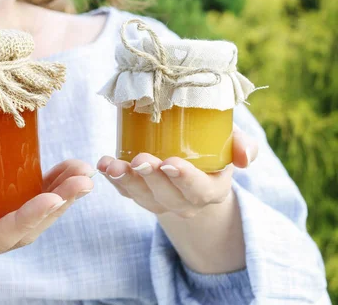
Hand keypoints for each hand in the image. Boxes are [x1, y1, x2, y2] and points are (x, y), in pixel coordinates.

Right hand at [0, 159, 93, 266]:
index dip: (25, 219)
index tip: (52, 197)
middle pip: (23, 232)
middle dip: (57, 206)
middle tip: (83, 179)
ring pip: (32, 223)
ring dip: (62, 199)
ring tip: (83, 172)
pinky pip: (28, 209)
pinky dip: (51, 191)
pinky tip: (67, 172)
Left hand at [96, 128, 257, 217]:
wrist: (195, 167)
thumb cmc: (214, 150)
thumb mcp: (232, 144)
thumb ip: (243, 146)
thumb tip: (245, 157)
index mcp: (211, 191)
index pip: (198, 190)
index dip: (184, 178)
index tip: (170, 163)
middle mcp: (184, 203)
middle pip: (166, 196)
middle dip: (151, 178)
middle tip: (140, 160)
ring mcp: (159, 202)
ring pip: (140, 196)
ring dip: (124, 180)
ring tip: (111, 165)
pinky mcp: (139, 195)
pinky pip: (124, 191)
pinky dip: (112, 179)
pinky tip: (102, 164)